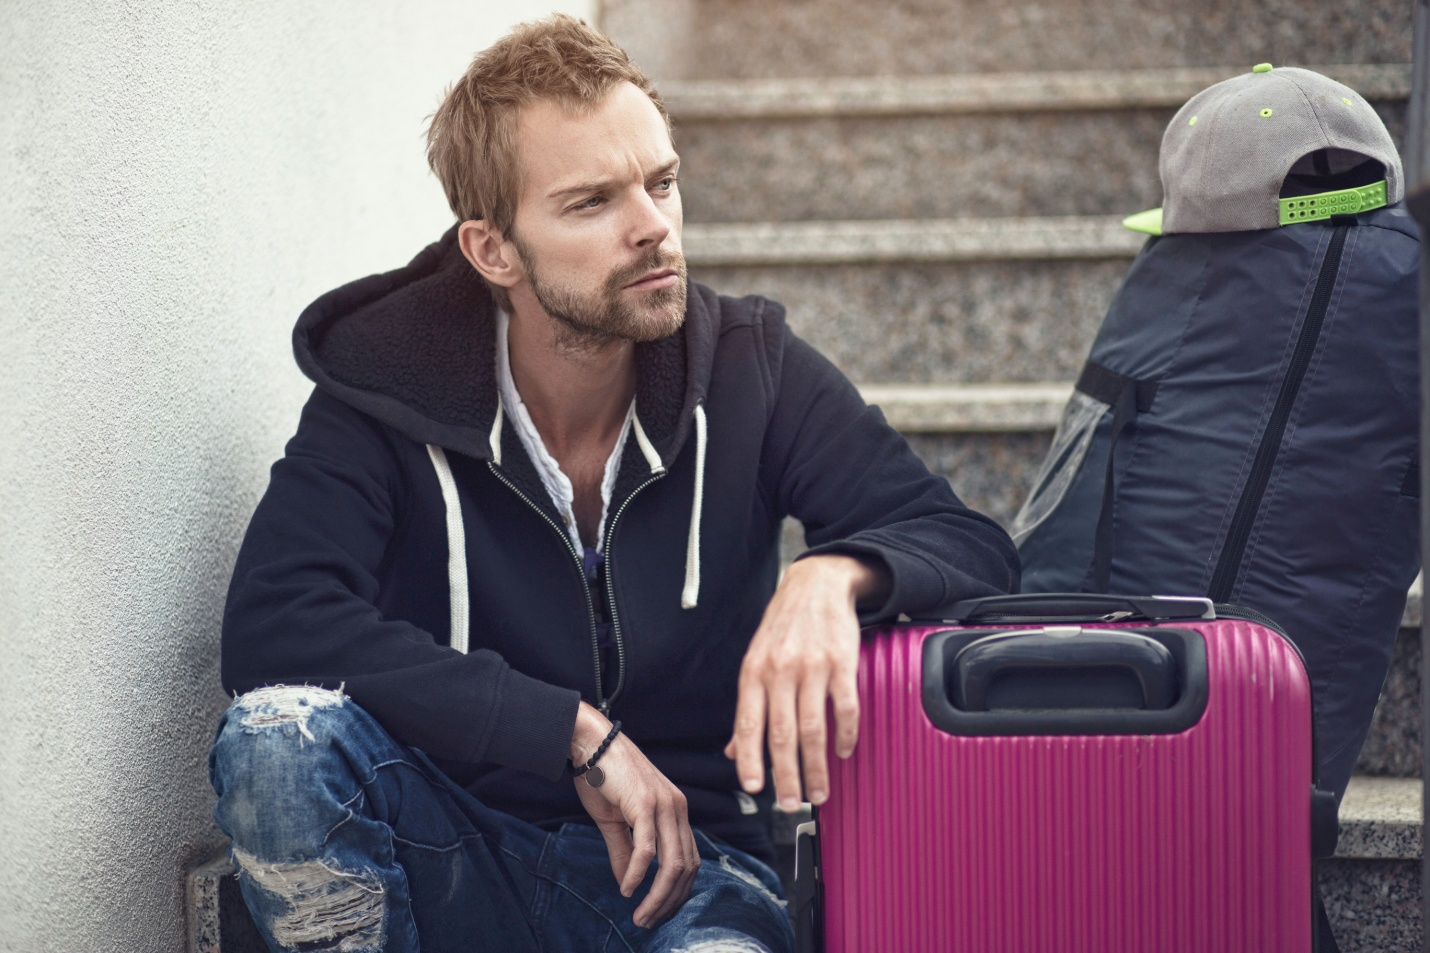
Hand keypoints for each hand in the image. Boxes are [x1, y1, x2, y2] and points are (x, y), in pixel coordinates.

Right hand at [570, 702, 699, 927]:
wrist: (591, 741)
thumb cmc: (603, 776)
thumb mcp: (616, 821)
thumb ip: (625, 851)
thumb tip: (628, 884)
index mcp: (676, 810)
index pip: (690, 860)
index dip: (678, 891)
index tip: (659, 911)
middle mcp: (677, 808)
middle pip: (686, 867)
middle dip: (669, 901)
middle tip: (649, 921)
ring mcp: (665, 804)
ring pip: (672, 863)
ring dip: (657, 895)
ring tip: (640, 915)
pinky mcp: (645, 803)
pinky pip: (647, 848)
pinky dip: (638, 873)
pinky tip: (628, 888)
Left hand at [724, 554, 889, 810]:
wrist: (816, 584)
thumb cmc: (783, 627)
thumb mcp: (756, 661)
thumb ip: (749, 708)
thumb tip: (734, 751)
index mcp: (754, 673)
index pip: (748, 725)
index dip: (750, 759)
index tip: (754, 789)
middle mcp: (780, 671)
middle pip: (781, 734)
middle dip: (786, 775)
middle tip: (792, 804)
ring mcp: (812, 666)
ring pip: (813, 728)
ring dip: (817, 766)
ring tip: (819, 791)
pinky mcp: (842, 662)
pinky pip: (845, 707)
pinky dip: (845, 735)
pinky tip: (843, 752)